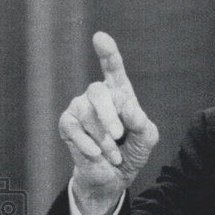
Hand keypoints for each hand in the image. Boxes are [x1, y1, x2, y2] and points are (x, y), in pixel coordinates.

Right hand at [58, 32, 158, 214]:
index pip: (113, 69)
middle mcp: (97, 96)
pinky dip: (89, 145)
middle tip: (118, 134)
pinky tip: (97, 154)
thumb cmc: (132, 151)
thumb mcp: (146, 138)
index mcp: (119, 92)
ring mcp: (79, 108)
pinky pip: (75, 129)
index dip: (107, 53)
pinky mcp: (67, 124)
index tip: (100, 38)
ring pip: (89, 117)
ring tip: (115, 155)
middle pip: (98, 93)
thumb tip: (129, 109)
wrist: (114, 176)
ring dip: (105, 140)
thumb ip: (142, 123)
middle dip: (109, 115)